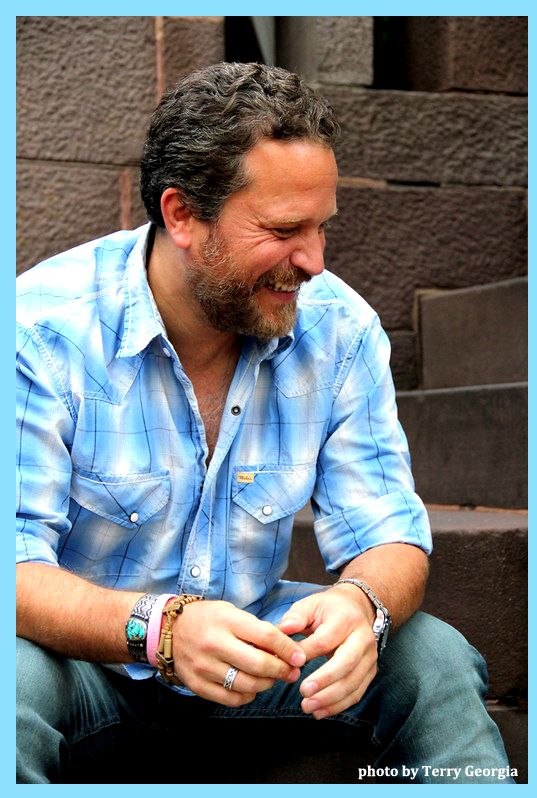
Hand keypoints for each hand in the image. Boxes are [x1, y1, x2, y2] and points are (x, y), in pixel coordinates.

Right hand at [171, 599, 305, 706]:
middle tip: (292, 672)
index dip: (287, 649)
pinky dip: (247, 697)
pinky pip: (230, 699)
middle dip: (282, 671)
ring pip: (247, 685)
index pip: (266, 636)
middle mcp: (214, 644)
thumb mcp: (231, 612)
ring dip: (266, 685)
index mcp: (226, 621)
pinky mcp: (197, 684)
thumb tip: (285, 648)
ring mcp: (204, 666)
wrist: (169, 629)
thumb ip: (255, 629)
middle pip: (259, 664)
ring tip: (272, 679)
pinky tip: (251, 689)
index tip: (300, 657)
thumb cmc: (207, 618)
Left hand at [278, 585, 377, 718]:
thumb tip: (283, 629)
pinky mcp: (370, 671)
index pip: (325, 640)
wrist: (357, 608)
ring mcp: (370, 656)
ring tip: (308, 707)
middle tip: (303, 692)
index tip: (289, 665)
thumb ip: (296, 617)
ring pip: (353, 682)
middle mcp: (363, 638)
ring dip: (330, 699)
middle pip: (346, 663)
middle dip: (324, 681)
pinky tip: (320, 712)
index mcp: (346, 619)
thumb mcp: (310, 604)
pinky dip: (339, 706)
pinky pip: (357, 693)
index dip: (306, 654)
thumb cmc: (327, 609)